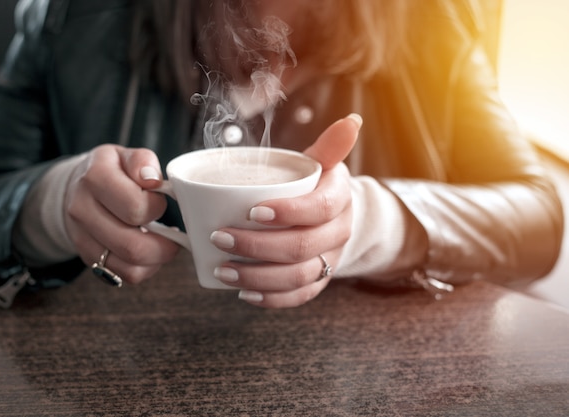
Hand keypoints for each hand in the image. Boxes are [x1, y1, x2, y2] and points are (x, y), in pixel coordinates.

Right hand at [64, 145, 179, 283]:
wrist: (76, 189)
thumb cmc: (111, 172)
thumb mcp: (125, 156)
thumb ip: (143, 162)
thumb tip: (152, 180)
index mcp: (95, 178)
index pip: (135, 207)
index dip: (157, 207)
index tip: (160, 201)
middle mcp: (82, 210)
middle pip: (132, 245)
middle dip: (164, 244)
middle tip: (174, 234)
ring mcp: (82, 238)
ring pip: (129, 266)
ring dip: (157, 259)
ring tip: (163, 243)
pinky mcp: (88, 258)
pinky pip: (124, 275)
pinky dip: (145, 268)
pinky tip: (149, 252)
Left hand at [210, 113, 361, 307]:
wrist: (336, 218)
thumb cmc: (317, 187)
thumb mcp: (323, 164)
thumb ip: (330, 146)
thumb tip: (353, 120)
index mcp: (340, 198)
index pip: (319, 209)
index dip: (287, 212)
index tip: (251, 212)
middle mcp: (339, 232)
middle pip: (301, 247)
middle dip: (257, 246)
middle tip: (219, 237)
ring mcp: (330, 260)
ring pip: (297, 277)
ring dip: (256, 277)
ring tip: (222, 270)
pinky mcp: (319, 280)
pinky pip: (299, 297)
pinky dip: (271, 299)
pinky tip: (244, 294)